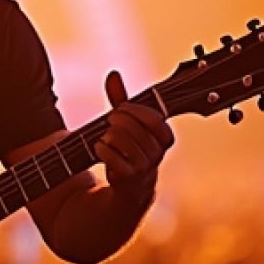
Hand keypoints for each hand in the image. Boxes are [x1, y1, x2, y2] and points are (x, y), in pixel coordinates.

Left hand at [94, 70, 174, 207]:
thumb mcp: (125, 123)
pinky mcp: (129, 180)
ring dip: (107, 135)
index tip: (121, 108)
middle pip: (133, 126)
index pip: (155, 118)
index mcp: (163, 138)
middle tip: (109, 120)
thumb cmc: (126, 150)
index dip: (135, 110)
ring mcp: (144, 168)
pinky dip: (101, 149)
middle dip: (116, 119)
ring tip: (105, 138)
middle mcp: (157, 153)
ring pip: (121, 139)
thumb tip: (113, 74)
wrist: (125, 188)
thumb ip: (120, 99)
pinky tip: (100, 150)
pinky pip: (112, 156)